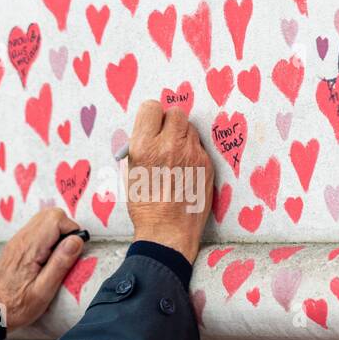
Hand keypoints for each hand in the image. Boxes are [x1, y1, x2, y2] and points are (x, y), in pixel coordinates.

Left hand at [0, 207, 85, 331]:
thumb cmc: (19, 305)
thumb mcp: (44, 290)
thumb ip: (61, 263)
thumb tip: (76, 240)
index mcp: (30, 248)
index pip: (56, 219)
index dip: (71, 231)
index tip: (74, 250)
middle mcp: (22, 239)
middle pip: (51, 214)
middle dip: (66, 229)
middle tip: (66, 252)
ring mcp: (18, 240)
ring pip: (44, 219)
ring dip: (57, 232)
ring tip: (57, 255)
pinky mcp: (17, 244)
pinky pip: (37, 228)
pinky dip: (48, 236)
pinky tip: (47, 257)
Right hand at [124, 100, 213, 264]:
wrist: (167, 232)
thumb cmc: (145, 206)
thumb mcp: (131, 172)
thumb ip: (141, 146)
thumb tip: (150, 130)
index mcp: (144, 146)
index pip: (152, 107)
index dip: (152, 116)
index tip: (152, 125)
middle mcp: (168, 145)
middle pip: (176, 113)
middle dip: (170, 123)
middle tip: (166, 138)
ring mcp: (191, 154)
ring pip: (190, 129)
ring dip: (183, 137)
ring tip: (177, 157)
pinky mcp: (207, 164)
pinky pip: (200, 147)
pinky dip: (193, 154)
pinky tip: (186, 171)